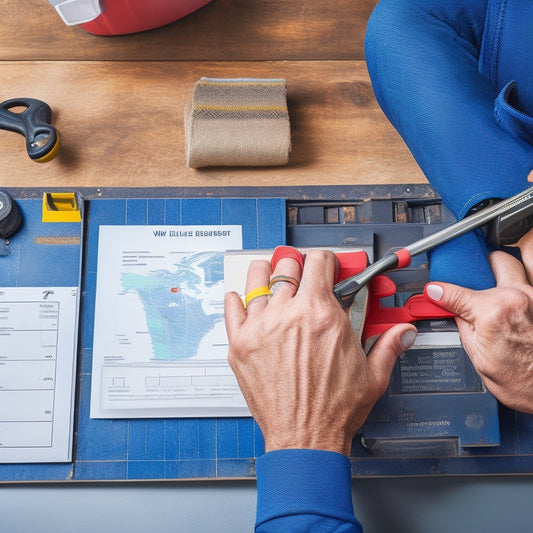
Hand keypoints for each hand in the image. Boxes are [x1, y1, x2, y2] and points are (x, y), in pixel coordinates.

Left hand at [224, 248, 416, 455]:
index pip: (319, 262)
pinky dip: (237, 298)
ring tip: (271, 278)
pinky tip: (244, 300)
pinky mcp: (240, 343)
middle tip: (301, 277)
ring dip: (266, 274)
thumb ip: (389, 345)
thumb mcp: (372, 376)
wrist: (303, 438)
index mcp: (322, 315)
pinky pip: (231, 306)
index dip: (325, 261)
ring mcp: (261, 326)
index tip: (325, 267)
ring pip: (258, 278)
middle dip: (298, 267)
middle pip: (288, 266)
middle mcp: (289, 314)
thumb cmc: (333, 409)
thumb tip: (404, 332)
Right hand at [425, 228, 532, 412]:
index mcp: (495, 311)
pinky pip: (530, 282)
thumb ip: (461, 322)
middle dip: (483, 266)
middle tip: (473, 280)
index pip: (456, 292)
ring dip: (506, 271)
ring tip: (496, 288)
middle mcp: (520, 297)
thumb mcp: (475, 354)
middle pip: (498, 260)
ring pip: (520, 264)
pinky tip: (510, 303)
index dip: (440, 292)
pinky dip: (520, 285)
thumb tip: (447, 307)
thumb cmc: (521, 382)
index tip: (435, 291)